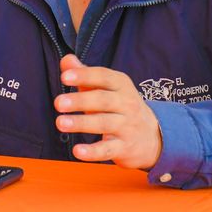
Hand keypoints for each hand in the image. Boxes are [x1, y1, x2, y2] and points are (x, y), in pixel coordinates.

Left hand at [54, 54, 161, 168]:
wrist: (152, 137)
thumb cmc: (120, 108)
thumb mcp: (106, 88)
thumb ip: (85, 74)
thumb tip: (66, 60)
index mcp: (121, 85)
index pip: (103, 76)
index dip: (84, 75)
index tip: (64, 77)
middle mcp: (127, 104)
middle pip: (103, 100)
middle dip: (80, 101)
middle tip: (58, 103)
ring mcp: (127, 126)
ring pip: (104, 123)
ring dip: (81, 123)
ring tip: (61, 123)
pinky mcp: (124, 148)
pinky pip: (108, 150)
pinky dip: (92, 152)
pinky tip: (77, 151)